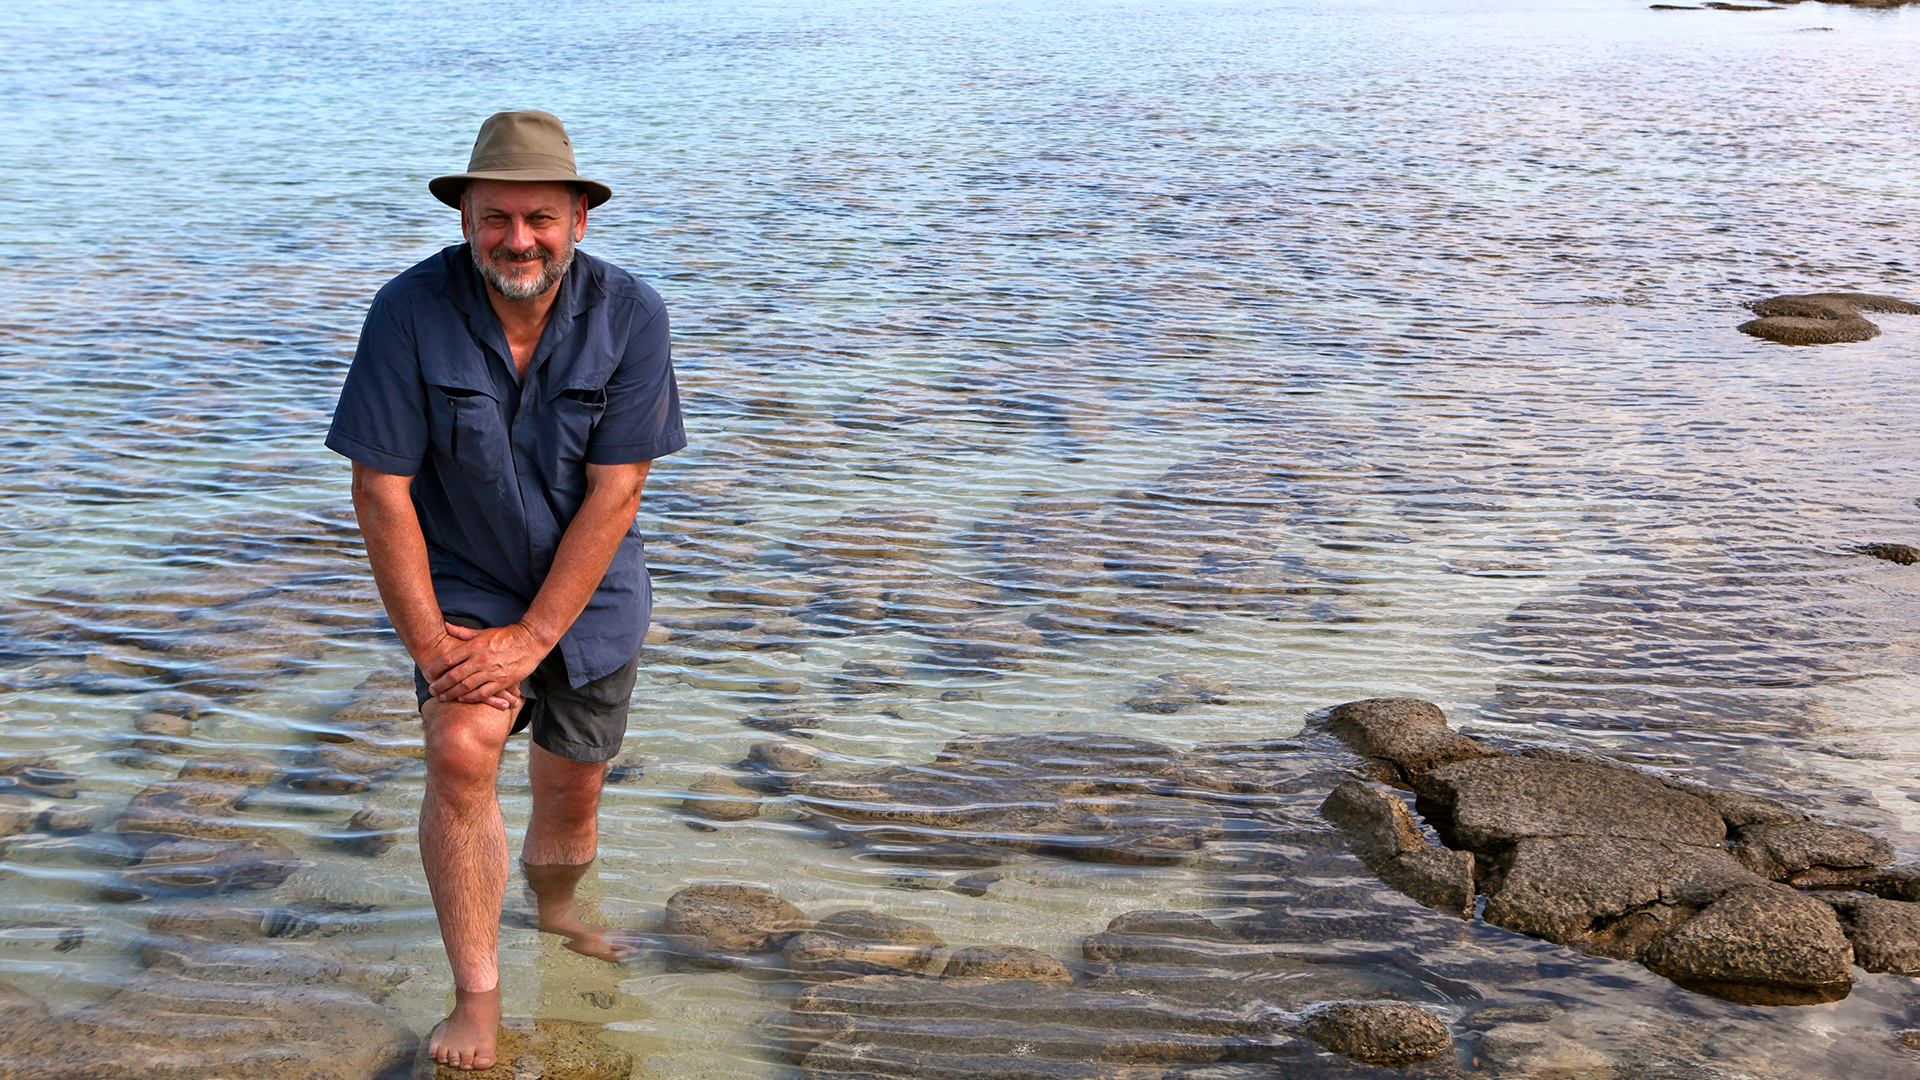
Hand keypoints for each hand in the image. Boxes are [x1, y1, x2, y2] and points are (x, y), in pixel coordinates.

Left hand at [424, 621, 546, 708]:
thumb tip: (445, 626)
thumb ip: (463, 632)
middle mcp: (481, 659)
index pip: (449, 659)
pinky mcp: (502, 681)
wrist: (531, 641)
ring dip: (451, 693)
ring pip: (466, 686)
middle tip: (432, 690)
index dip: (436, 668)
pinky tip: (462, 699)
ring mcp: (491, 671)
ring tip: (442, 697)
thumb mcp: (484, 631)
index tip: (429, 674)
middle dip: (440, 685)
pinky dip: (470, 698)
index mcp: (475, 646)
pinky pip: (482, 693)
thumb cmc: (507, 635)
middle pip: (454, 675)